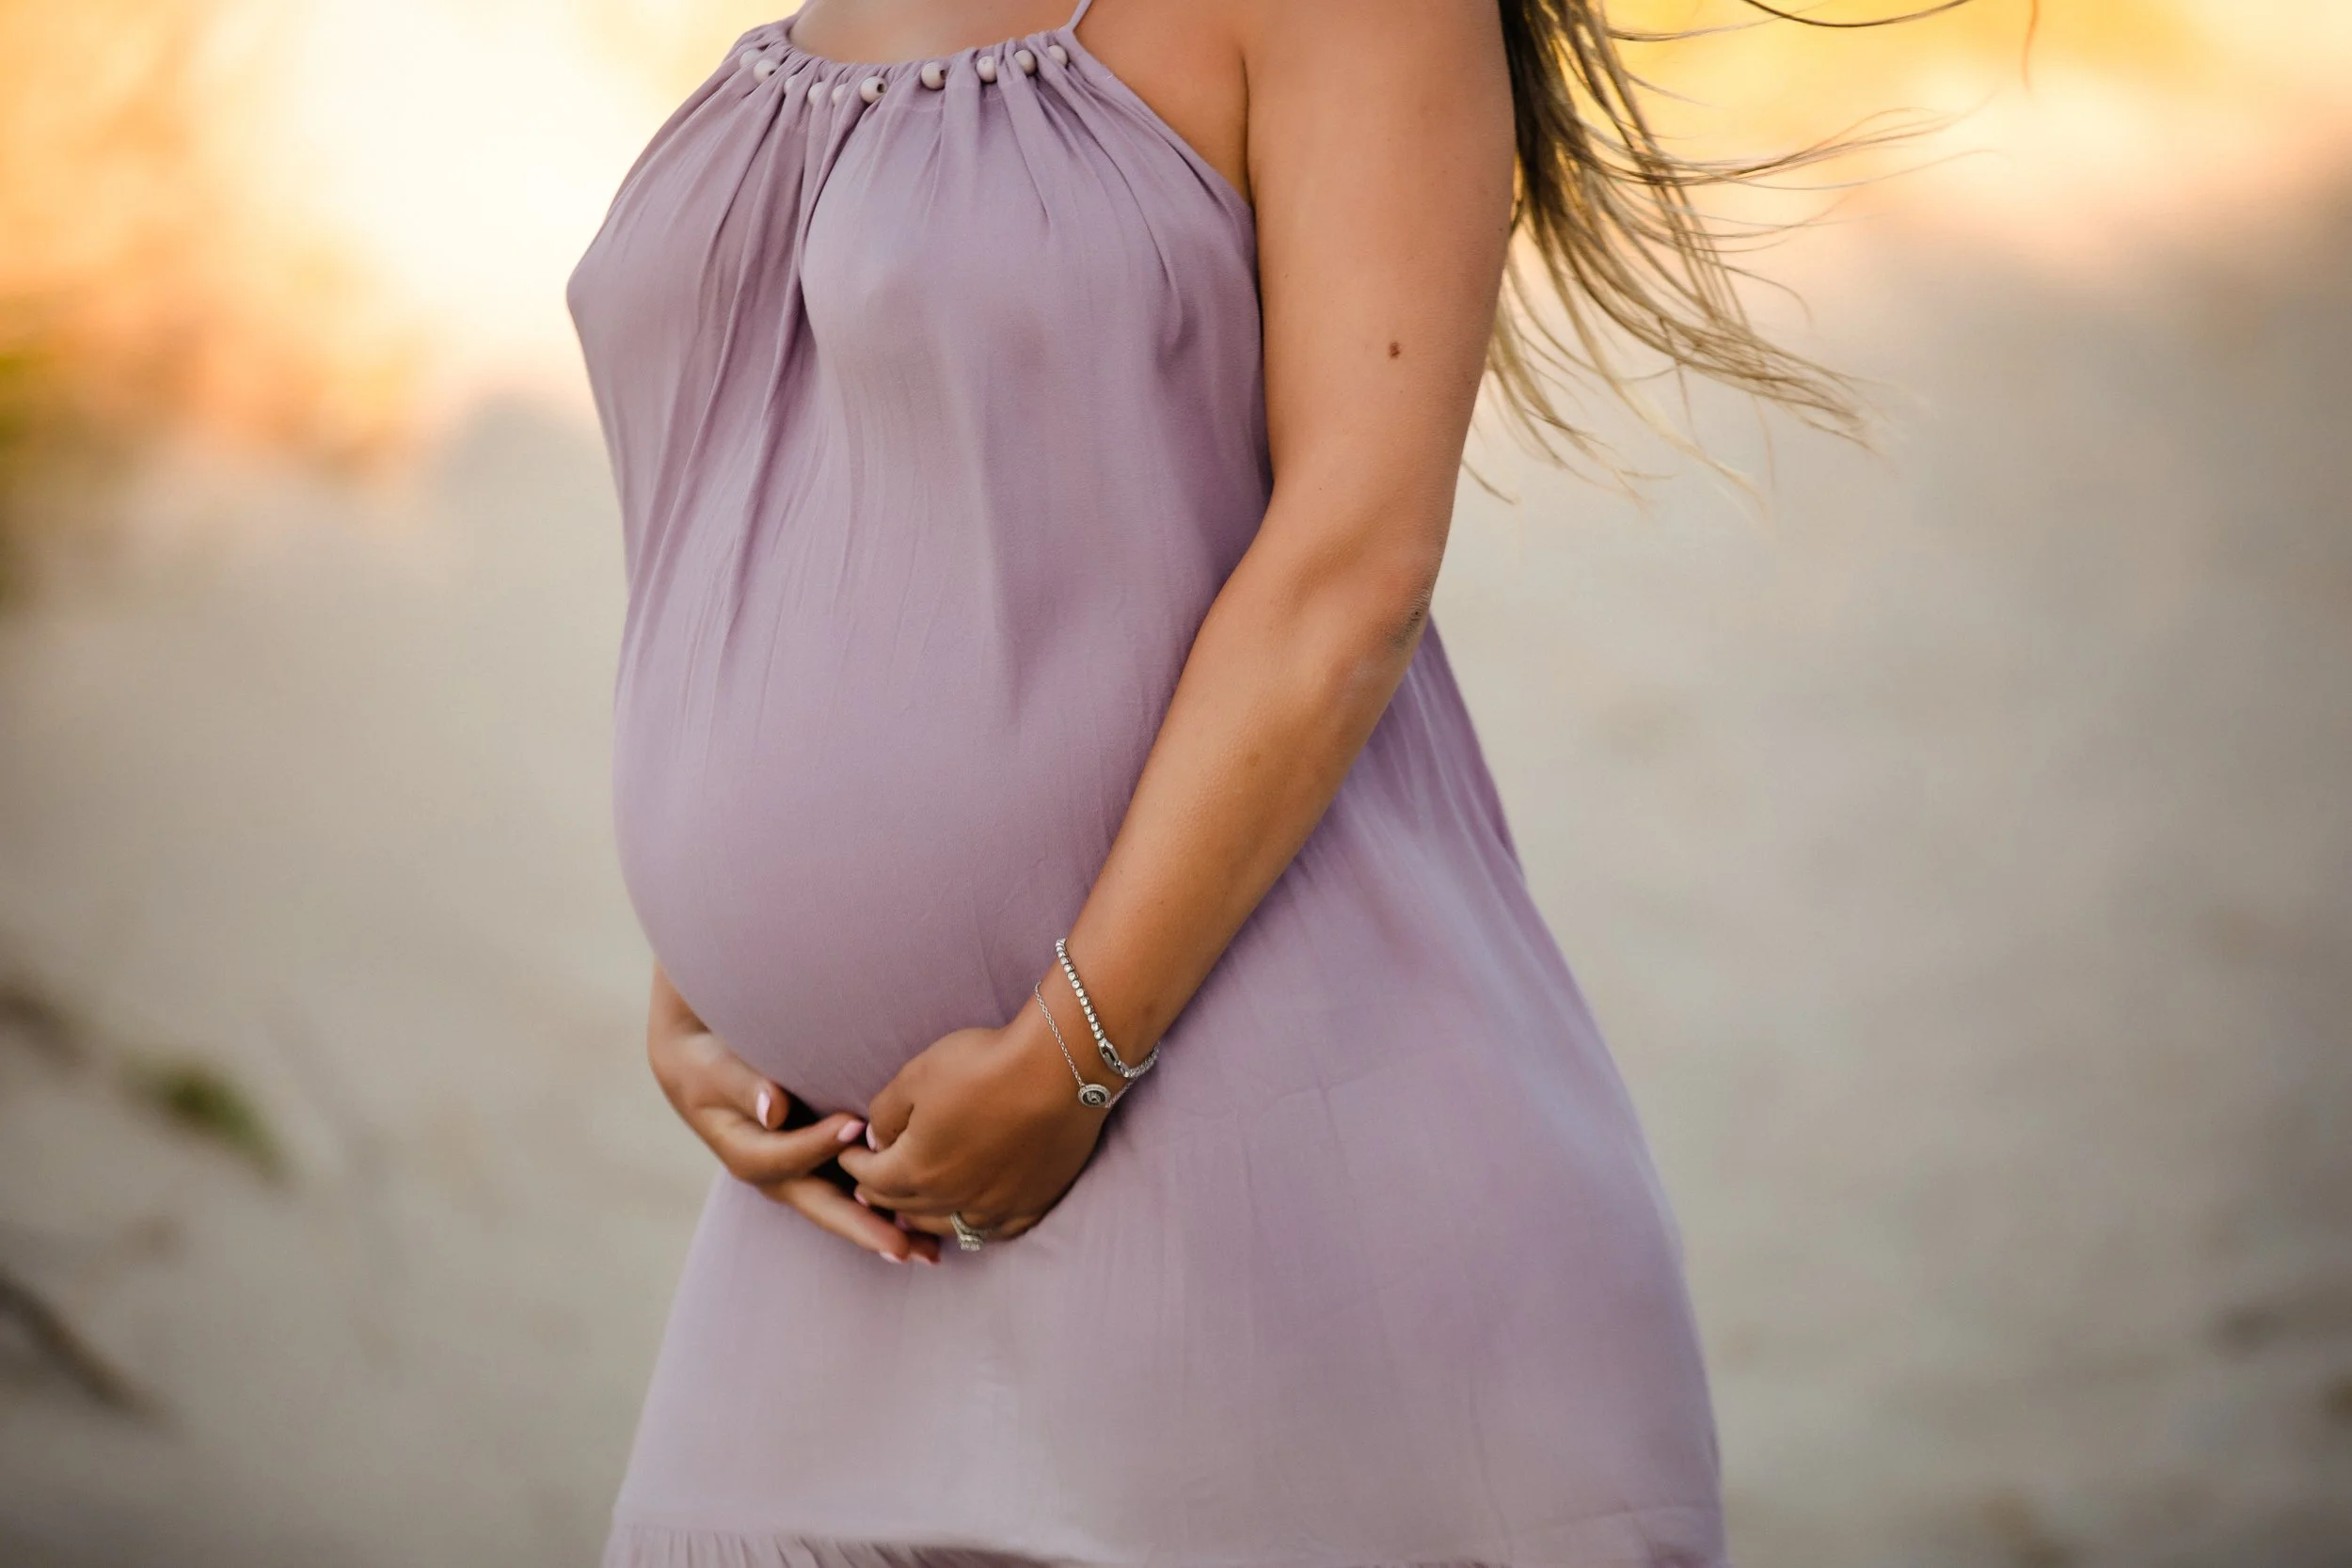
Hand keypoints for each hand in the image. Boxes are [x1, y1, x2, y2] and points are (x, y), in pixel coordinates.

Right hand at [645, 968, 940, 1263]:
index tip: (857, 1125)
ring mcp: (801, 1178)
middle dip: (865, 1230)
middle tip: (905, 1250)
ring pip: (846, 1211)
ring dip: (886, 1233)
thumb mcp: (718, 1071)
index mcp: (748, 1155)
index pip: (788, 1157)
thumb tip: (774, 1110)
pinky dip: (887, 1212)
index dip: (819, 1143)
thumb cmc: (711, 1066)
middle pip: (824, 1208)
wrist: (702, 1069)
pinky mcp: (819, 1170)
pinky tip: (925, 1227)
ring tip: (930, 1254)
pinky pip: (855, 1195)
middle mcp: (778, 1177)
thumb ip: (746, 1087)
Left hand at [835, 1000, 1114, 1244]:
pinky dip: (975, 1227)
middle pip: (903, 1206)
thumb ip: (886, 1112)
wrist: (1059, 1068)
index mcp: (917, 1169)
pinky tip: (971, 1218)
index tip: (849, 1155)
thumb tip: (877, 1138)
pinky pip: (995, 1231)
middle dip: (880, 1194)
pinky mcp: (1032, 1203)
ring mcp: (995, 1207)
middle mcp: (952, 1199)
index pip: (871, 1178)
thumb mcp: (917, 1075)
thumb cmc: (984, 1065)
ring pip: (946, 1225)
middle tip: (870, 1185)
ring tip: (911, 1209)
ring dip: (921, 1217)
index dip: (854, 1165)